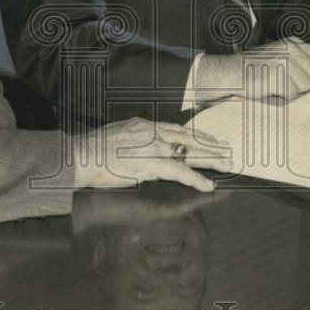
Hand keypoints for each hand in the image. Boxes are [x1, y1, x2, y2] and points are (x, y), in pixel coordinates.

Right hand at [72, 118, 231, 191]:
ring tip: (226, 163)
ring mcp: (152, 147)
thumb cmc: (94, 149)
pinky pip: (179, 172)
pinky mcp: (150, 165)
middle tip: (227, 148)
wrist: (81, 156)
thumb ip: (136, 138)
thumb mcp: (119, 134)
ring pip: (189, 152)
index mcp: (144, 125)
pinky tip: (208, 184)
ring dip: (210, 158)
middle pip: (188, 137)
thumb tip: (145, 146)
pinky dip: (195, 178)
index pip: (177, 129)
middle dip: (209, 143)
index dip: (196, 135)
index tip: (209, 138)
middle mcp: (152, 132)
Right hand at [194, 37, 309, 101]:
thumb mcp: (280, 56)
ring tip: (276, 85)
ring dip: (292, 91)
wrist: (230, 73)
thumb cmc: (256, 69)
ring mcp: (284, 61)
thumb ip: (300, 62)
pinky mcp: (278, 75)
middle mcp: (291, 49)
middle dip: (306, 86)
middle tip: (288, 86)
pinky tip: (270, 88)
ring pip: (305, 86)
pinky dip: (282, 96)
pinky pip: (292, 94)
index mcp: (293, 43)